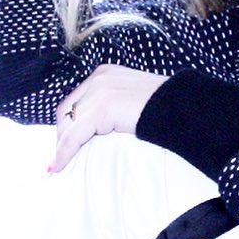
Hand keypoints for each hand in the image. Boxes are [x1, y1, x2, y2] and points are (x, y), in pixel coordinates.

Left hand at [50, 65, 171, 173]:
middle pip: (67, 110)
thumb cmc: (166, 108)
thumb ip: (116, 105)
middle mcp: (99, 78)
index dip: (68, 122)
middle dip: (62, 134)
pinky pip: (74, 136)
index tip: (65, 141)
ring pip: (68, 124)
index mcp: (105, 74)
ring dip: (61, 146)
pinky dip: (64, 152)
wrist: (181, 107)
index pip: (76, 99)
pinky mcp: (102, 109)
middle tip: (62, 156)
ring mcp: (99, 92)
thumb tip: (105, 125)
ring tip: (57, 164)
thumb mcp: (134, 99)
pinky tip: (58, 165)